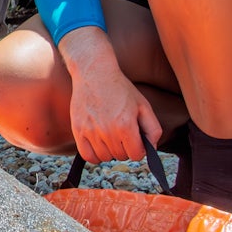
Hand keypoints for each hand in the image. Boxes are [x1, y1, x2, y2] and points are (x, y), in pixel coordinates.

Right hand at [57, 27, 160, 161]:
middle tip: (122, 133)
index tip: (136, 140)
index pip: (136, 155)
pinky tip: (99, 144)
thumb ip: (153, 129)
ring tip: (111, 136)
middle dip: (125, 148)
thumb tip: (151, 149)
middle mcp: (108, 131)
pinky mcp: (78, 130)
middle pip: (121, 156)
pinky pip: (88, 156)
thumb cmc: (120, 89)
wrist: (94, 73)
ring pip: (105, 157)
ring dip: (110, 151)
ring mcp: (91, 131)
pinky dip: (95, 155)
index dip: (139, 149)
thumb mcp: (143, 105)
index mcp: (126, 125)